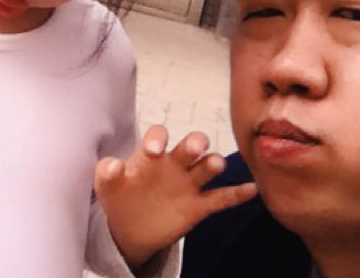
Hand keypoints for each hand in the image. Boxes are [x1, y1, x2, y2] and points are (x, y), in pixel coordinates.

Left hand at [94, 125, 256, 269]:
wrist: (129, 225)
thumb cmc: (120, 195)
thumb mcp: (107, 185)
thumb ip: (107, 173)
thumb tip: (113, 165)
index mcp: (152, 153)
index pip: (159, 134)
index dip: (157, 139)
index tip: (153, 151)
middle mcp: (174, 163)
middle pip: (191, 145)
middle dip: (195, 142)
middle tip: (195, 147)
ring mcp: (188, 183)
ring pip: (207, 167)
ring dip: (213, 163)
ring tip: (215, 165)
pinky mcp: (198, 206)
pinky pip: (221, 198)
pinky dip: (237, 194)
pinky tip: (251, 190)